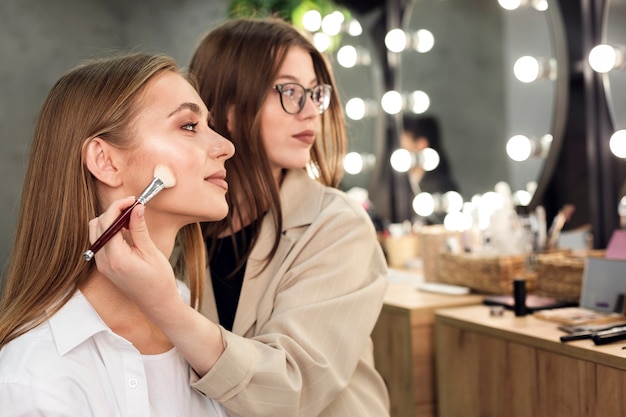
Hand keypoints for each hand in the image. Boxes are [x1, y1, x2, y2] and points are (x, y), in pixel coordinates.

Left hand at [88, 197, 178, 314]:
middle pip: (97, 225)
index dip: (119, 207)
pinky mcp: (104, 266)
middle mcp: (103, 261)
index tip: (133, 200)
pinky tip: (126, 231)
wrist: (157, 303)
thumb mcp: (151, 252)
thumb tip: (136, 208)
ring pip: (95, 232)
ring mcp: (101, 264)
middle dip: (113, 212)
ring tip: (130, 219)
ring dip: (110, 221)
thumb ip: (139, 229)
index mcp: (116, 257)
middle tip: (133, 207)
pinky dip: (110, 231)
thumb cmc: (159, 280)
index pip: (108, 222)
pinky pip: (100, 242)